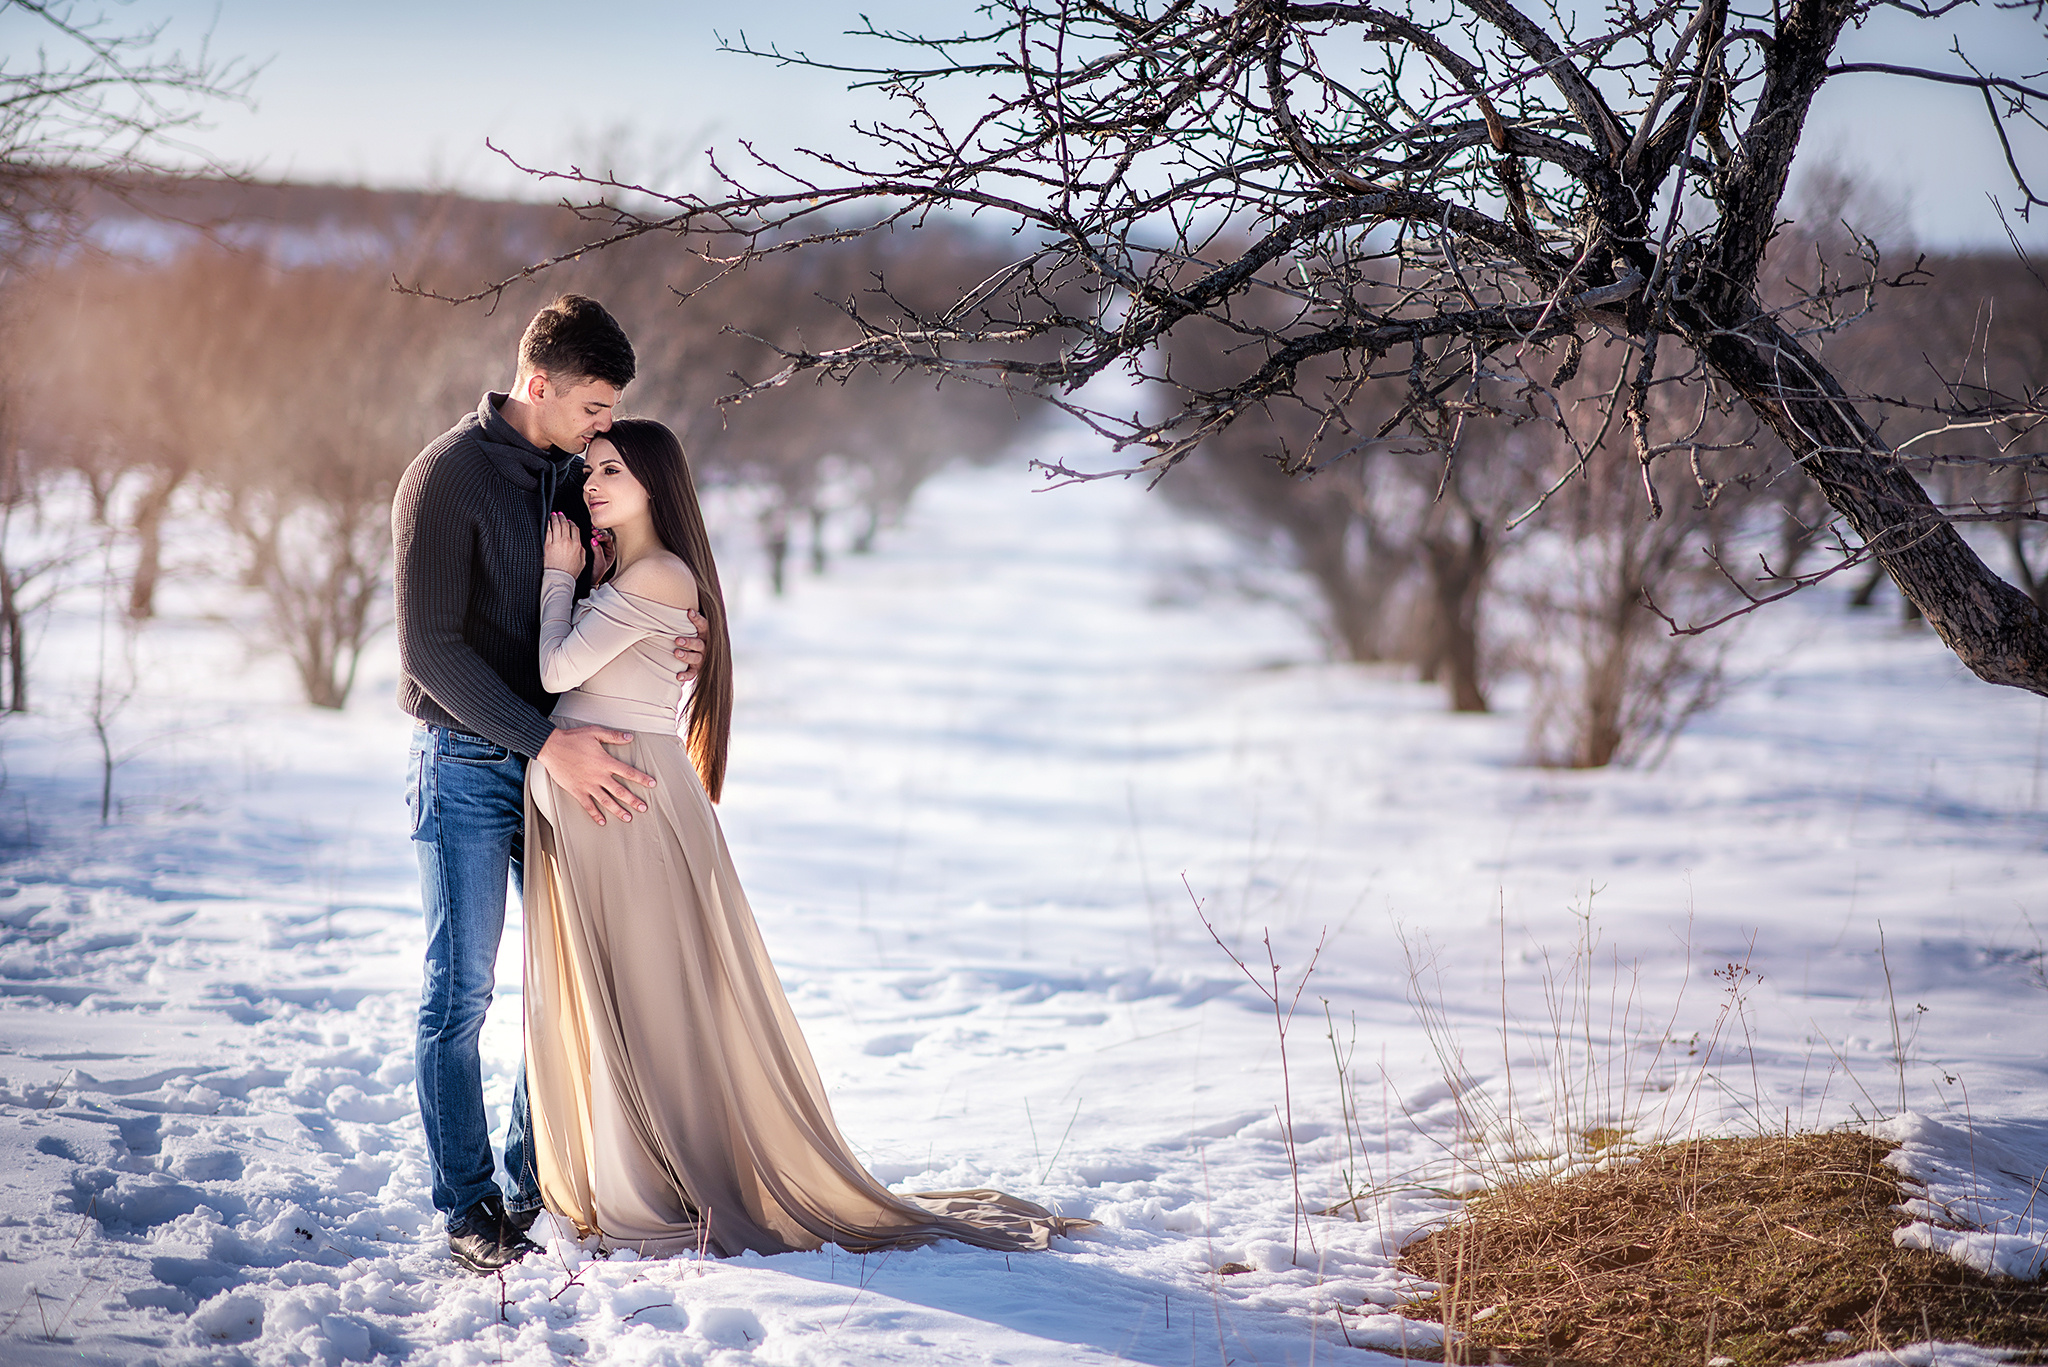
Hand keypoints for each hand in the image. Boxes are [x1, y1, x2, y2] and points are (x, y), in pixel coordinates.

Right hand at [534, 725, 654, 825]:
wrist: (551, 747)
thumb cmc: (573, 738)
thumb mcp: (595, 732)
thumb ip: (614, 736)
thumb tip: (630, 737)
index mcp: (605, 762)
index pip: (628, 772)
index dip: (642, 778)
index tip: (652, 784)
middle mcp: (598, 776)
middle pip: (620, 791)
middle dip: (633, 800)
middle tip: (644, 808)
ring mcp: (587, 785)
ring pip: (606, 801)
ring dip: (618, 810)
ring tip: (628, 818)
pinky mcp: (576, 791)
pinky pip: (588, 806)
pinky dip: (595, 814)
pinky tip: (602, 821)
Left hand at [544, 512, 584, 575]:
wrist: (559, 578)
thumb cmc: (571, 572)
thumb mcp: (582, 561)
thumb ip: (581, 549)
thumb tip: (578, 542)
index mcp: (577, 545)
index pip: (575, 529)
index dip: (572, 523)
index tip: (569, 521)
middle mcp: (567, 542)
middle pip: (565, 525)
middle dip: (562, 517)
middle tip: (560, 514)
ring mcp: (556, 543)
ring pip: (556, 526)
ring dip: (554, 518)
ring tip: (553, 515)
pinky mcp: (547, 546)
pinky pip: (547, 532)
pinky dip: (547, 525)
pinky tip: (547, 522)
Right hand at [590, 528, 616, 584]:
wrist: (589, 579)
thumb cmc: (596, 572)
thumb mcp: (599, 563)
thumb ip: (598, 552)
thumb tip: (594, 540)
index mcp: (610, 552)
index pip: (609, 540)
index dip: (603, 536)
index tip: (596, 537)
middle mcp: (606, 547)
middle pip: (604, 535)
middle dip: (599, 532)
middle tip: (593, 532)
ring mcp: (599, 546)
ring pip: (598, 535)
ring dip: (595, 531)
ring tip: (590, 530)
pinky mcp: (592, 546)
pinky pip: (592, 538)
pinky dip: (590, 534)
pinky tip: (588, 530)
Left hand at [673, 609, 709, 682]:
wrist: (697, 656)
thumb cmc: (688, 634)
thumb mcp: (688, 627)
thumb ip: (681, 618)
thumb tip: (665, 597)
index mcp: (705, 634)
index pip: (704, 625)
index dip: (697, 619)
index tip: (689, 612)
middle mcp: (705, 646)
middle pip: (699, 643)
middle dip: (689, 641)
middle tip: (677, 640)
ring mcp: (702, 658)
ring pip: (697, 657)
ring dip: (687, 656)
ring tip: (676, 653)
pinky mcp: (697, 670)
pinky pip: (693, 674)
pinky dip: (686, 675)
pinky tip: (677, 676)